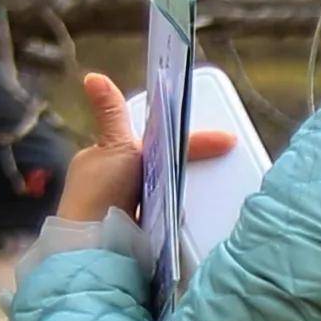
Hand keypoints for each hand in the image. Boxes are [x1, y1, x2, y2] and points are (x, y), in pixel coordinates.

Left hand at [57, 70, 235, 226]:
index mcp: (115, 158)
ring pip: (172, 194)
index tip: (228, 140)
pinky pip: (172, 220)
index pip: (162, 142)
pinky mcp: (145, 233)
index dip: (195, 142)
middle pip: (168, 168)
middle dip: (193, 167)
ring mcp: (135, 209)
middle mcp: (124, 183)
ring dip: (190, 193)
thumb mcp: (113, 146)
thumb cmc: (100, 192)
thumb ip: (112, 114)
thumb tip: (92, 77)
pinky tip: (200, 217)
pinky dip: (185, 218)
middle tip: (226, 165)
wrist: (97, 244)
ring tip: (219, 191)